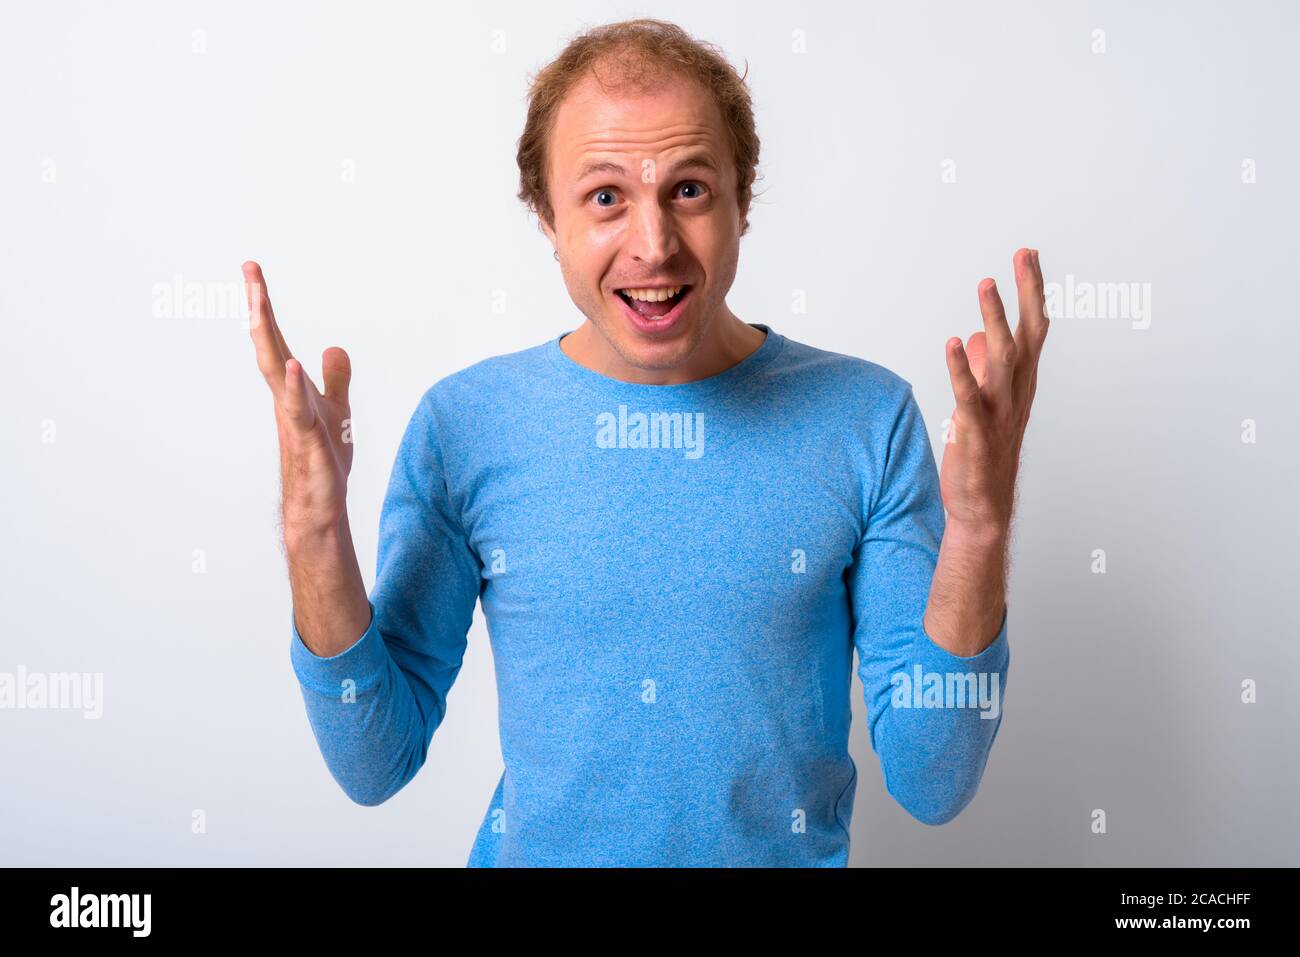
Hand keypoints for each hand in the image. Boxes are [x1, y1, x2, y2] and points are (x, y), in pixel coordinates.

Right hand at [244, 261, 353, 541]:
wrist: (318, 506)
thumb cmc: (322, 462)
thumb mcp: (336, 411)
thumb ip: (335, 379)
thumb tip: (333, 347)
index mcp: (292, 388)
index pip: (276, 339)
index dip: (265, 306)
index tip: (253, 271)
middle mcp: (286, 398)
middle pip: (269, 345)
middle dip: (260, 307)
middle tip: (249, 270)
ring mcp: (294, 418)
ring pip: (276, 371)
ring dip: (268, 337)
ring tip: (259, 303)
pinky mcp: (308, 441)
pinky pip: (299, 410)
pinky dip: (295, 388)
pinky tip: (294, 366)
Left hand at [939, 248, 1048, 539]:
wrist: (983, 509)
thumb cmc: (984, 454)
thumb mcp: (985, 405)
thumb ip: (983, 370)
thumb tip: (977, 338)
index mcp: (1020, 385)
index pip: (1033, 330)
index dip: (1032, 292)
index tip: (1028, 255)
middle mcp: (1015, 395)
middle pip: (1026, 336)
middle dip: (1024, 294)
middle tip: (1020, 256)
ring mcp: (998, 415)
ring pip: (1002, 361)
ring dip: (995, 320)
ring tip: (986, 285)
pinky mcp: (976, 435)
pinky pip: (970, 398)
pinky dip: (962, 370)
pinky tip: (953, 344)